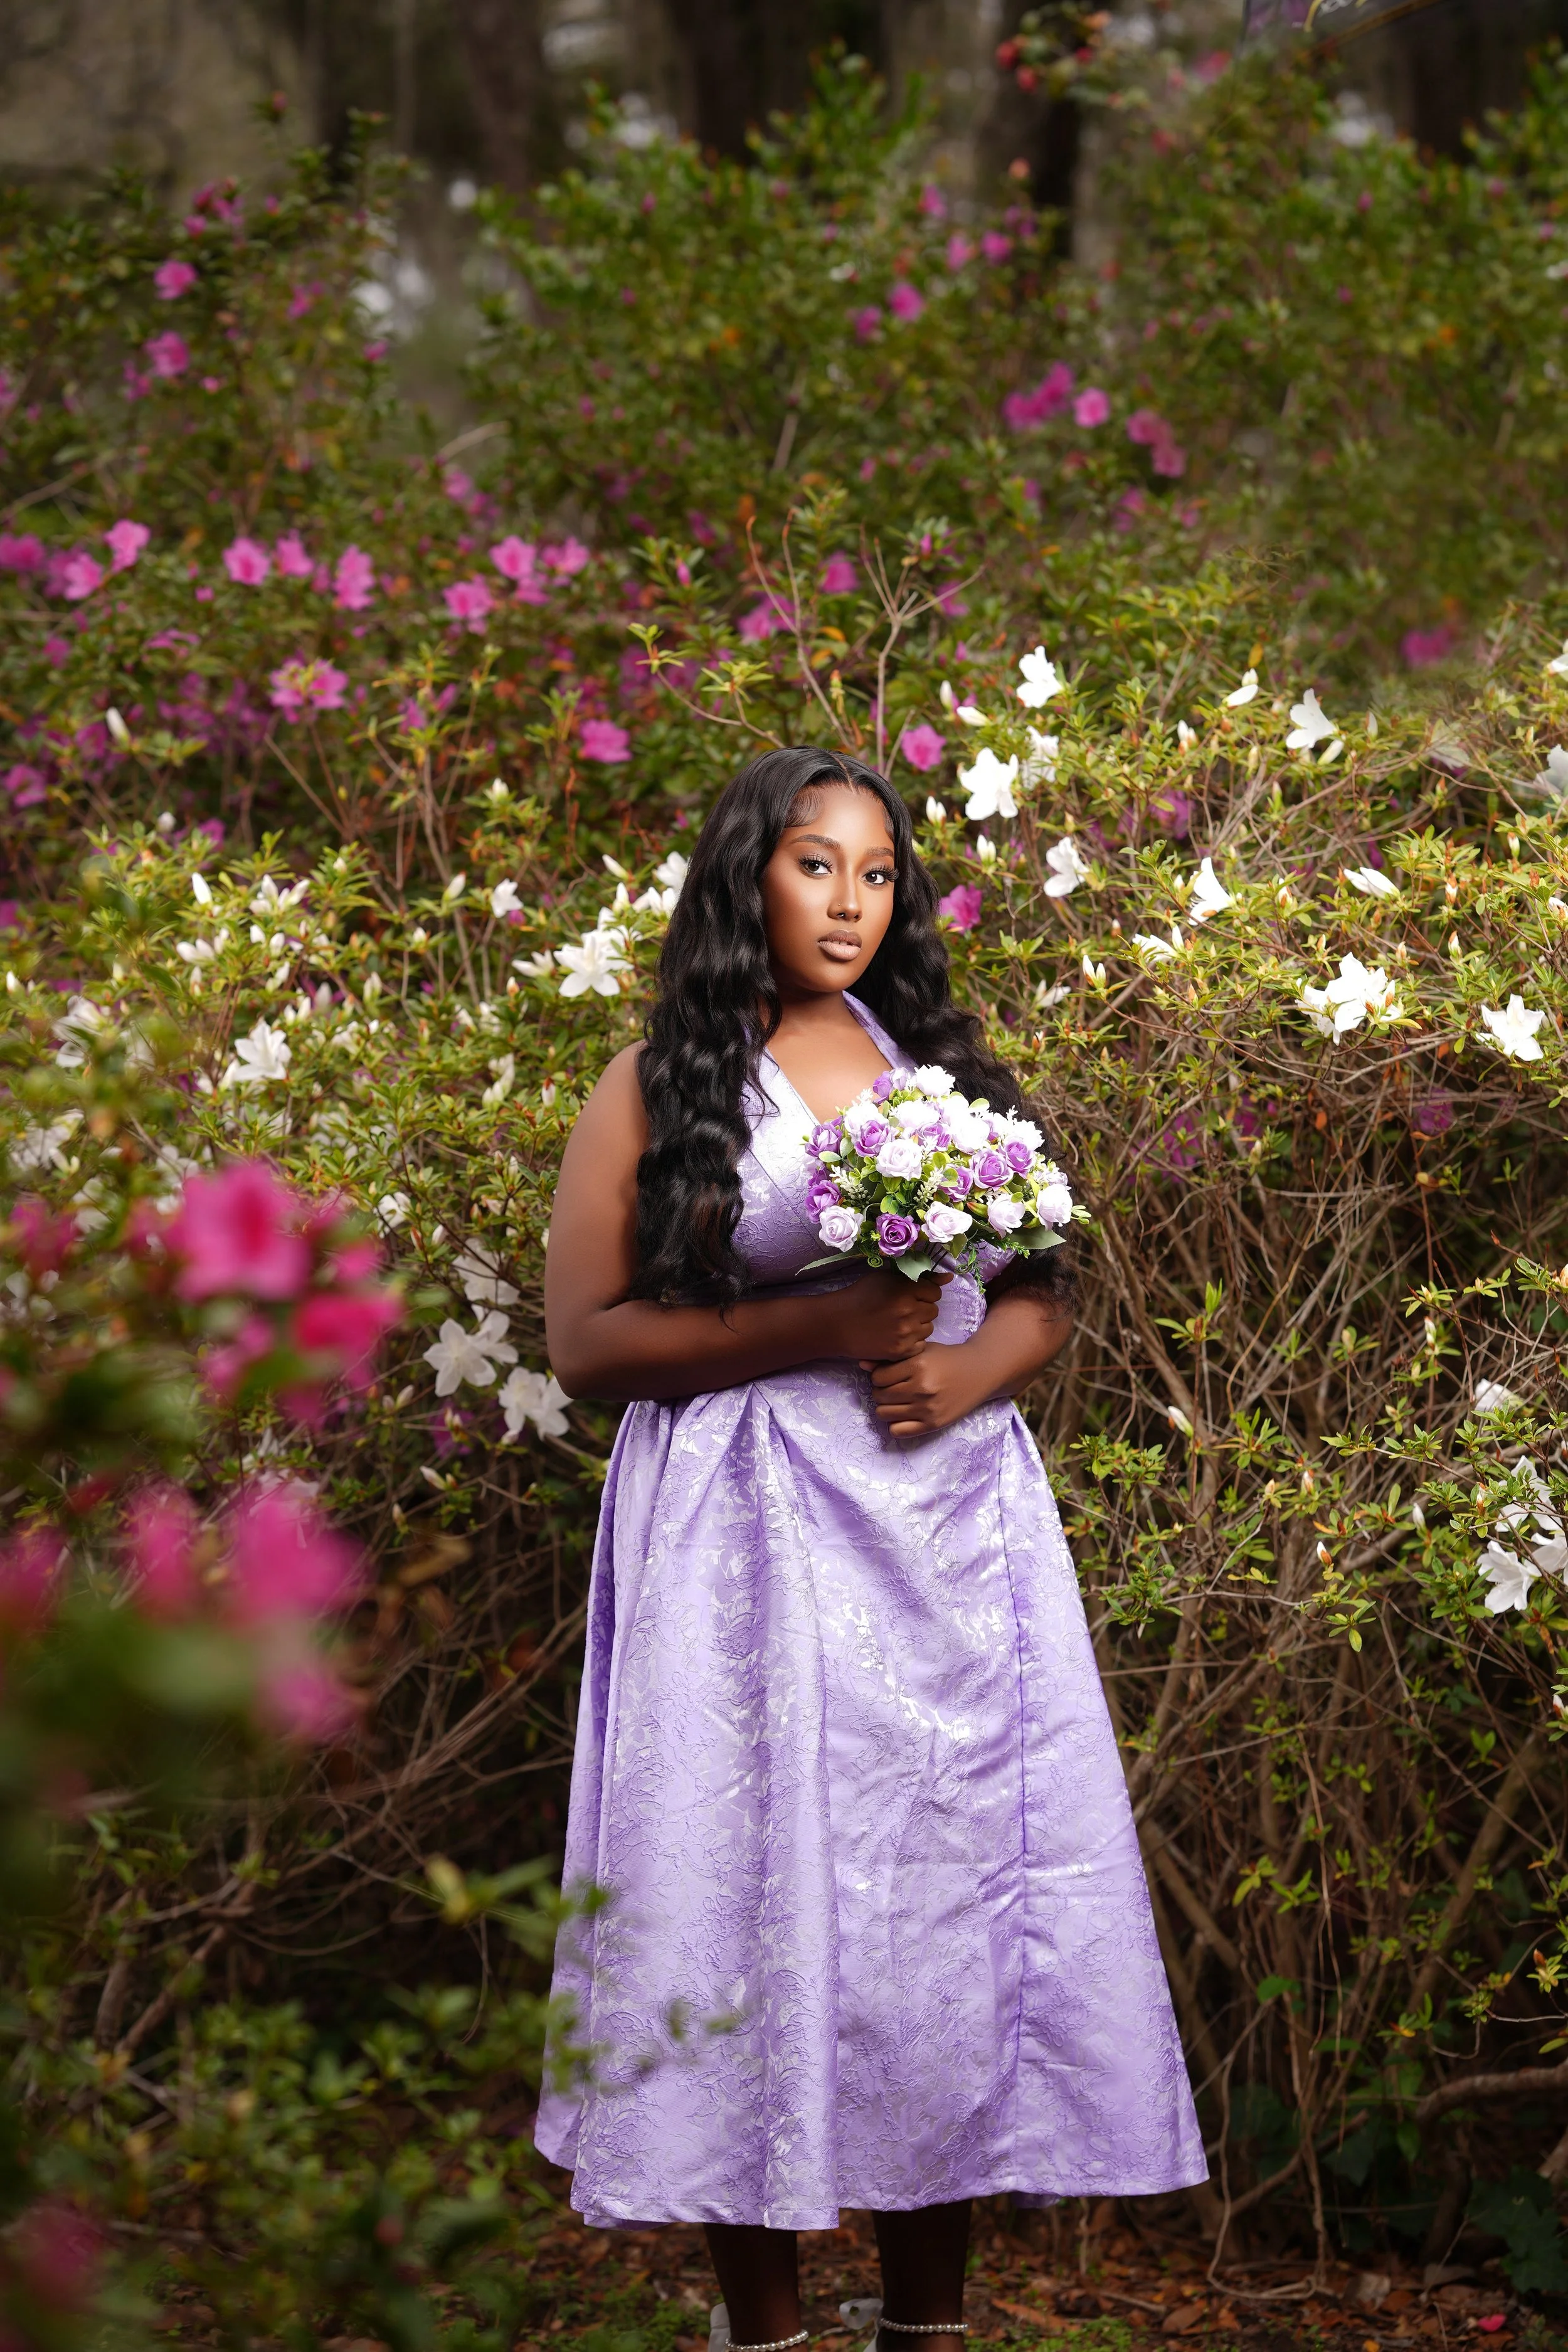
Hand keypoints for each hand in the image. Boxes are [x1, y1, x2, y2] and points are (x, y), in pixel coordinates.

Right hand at [827, 1267, 947, 1362]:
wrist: (838, 1323)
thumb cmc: (861, 1296)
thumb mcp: (887, 1278)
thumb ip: (919, 1276)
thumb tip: (949, 1277)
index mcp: (905, 1290)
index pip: (935, 1292)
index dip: (923, 1292)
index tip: (909, 1295)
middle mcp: (909, 1311)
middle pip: (933, 1310)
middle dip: (921, 1308)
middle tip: (902, 1309)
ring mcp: (906, 1333)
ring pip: (929, 1327)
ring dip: (918, 1324)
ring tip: (899, 1322)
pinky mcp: (901, 1350)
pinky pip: (921, 1344)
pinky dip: (912, 1340)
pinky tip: (897, 1335)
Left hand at [862, 1341, 986, 1438]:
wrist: (979, 1372)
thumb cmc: (946, 1359)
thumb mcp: (921, 1351)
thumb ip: (891, 1358)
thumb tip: (861, 1364)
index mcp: (918, 1366)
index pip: (878, 1377)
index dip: (878, 1376)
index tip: (887, 1375)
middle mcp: (922, 1388)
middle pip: (879, 1395)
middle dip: (881, 1391)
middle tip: (892, 1387)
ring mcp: (928, 1408)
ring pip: (883, 1414)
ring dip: (886, 1407)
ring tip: (897, 1400)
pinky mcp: (933, 1424)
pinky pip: (898, 1431)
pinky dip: (895, 1424)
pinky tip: (904, 1413)